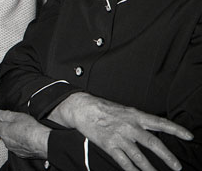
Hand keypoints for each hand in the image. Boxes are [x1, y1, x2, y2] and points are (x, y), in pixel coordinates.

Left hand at [0, 109, 49, 158]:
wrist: (43, 143)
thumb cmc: (31, 129)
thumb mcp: (17, 116)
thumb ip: (5, 114)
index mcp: (3, 131)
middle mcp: (6, 142)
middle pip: (1, 132)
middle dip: (3, 125)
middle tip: (9, 119)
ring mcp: (13, 149)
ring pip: (8, 139)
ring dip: (11, 133)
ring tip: (19, 127)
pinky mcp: (21, 153)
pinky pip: (16, 145)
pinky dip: (17, 140)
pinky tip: (24, 136)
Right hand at [49, 93, 192, 170]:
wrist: (82, 107)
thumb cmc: (103, 108)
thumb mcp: (124, 110)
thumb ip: (138, 120)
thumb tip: (152, 129)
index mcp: (135, 115)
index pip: (159, 122)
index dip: (175, 129)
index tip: (188, 136)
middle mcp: (129, 126)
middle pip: (153, 142)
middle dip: (167, 156)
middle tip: (177, 166)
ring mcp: (119, 136)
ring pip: (140, 157)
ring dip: (151, 169)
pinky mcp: (109, 145)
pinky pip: (124, 162)